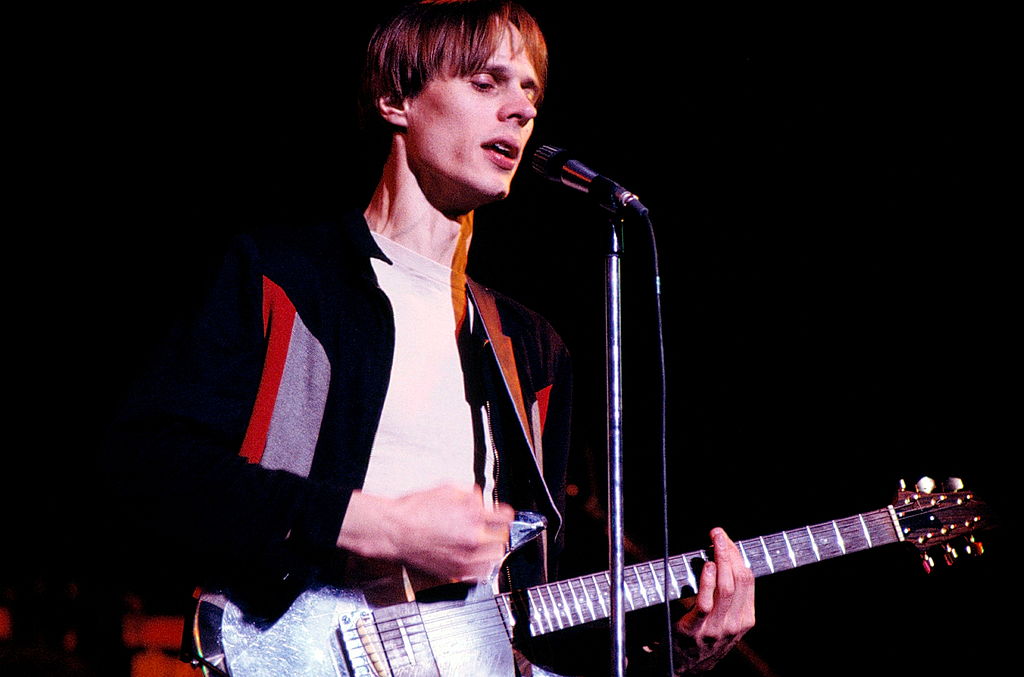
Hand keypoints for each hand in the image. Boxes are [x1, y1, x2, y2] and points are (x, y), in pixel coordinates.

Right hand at [338, 485, 513, 581]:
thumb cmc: (413, 511)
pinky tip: (476, 558)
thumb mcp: (446, 489)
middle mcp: (472, 538)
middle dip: (497, 530)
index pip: (506, 517)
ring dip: (492, 548)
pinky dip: (482, 566)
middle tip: (491, 527)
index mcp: (472, 515)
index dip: (505, 514)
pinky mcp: (455, 571)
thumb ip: (469, 494)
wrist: (394, 531)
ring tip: (484, 543)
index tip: (503, 515)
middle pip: (503, 538)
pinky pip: (481, 573)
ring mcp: (465, 558)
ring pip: (496, 557)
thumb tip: (479, 499)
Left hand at [673, 528, 754, 672]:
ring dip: (720, 561)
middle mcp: (735, 623)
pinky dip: (707, 582)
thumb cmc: (703, 637)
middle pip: (739, 580)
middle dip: (730, 553)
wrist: (685, 667)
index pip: (748, 580)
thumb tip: (720, 558)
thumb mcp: (724, 620)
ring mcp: (717, 628)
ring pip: (726, 589)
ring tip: (714, 543)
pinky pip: (705, 603)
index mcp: (745, 618)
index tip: (726, 539)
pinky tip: (706, 567)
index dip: (737, 555)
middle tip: (718, 534)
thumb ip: (727, 596)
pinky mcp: (696, 629)